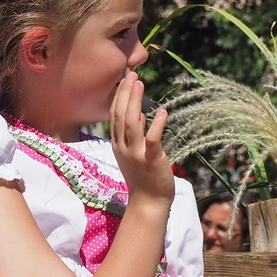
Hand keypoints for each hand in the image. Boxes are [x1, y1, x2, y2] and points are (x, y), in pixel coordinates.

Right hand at [110, 71, 174, 205]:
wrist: (148, 202)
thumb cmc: (143, 177)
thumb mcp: (134, 153)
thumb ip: (135, 135)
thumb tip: (140, 115)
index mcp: (118, 144)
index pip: (115, 115)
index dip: (119, 96)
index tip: (125, 79)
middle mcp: (123, 147)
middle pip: (120, 115)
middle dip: (125, 93)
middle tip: (131, 74)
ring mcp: (136, 154)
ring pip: (132, 124)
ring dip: (135, 102)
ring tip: (140, 84)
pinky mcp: (151, 160)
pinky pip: (152, 140)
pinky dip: (156, 126)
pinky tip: (162, 112)